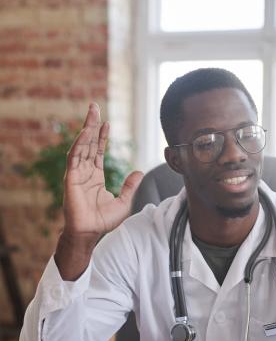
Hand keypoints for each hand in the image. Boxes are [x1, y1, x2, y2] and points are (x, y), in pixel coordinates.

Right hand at [63, 103, 142, 238]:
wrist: (90, 232)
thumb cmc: (103, 221)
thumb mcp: (123, 202)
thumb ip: (130, 186)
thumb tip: (139, 171)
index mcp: (95, 176)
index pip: (97, 151)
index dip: (101, 137)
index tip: (106, 123)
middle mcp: (85, 172)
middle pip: (87, 143)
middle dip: (91, 125)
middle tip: (94, 107)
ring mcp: (77, 174)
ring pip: (81, 146)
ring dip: (86, 129)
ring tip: (92, 114)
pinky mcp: (71, 178)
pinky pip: (74, 158)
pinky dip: (79, 144)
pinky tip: (85, 133)